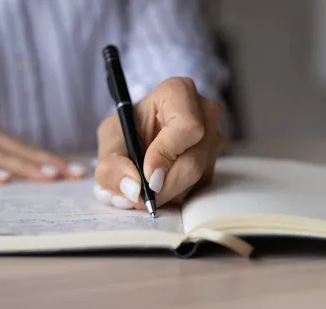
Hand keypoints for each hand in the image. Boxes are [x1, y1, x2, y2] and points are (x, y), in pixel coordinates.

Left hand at [95, 77, 222, 208]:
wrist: (139, 136)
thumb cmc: (127, 129)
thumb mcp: (110, 140)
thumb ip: (112, 164)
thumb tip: (132, 188)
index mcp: (180, 93)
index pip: (187, 128)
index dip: (166, 155)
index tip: (146, 176)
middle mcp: (206, 113)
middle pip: (193, 162)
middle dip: (163, 186)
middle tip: (138, 198)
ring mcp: (215, 139)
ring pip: (196, 180)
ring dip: (166, 193)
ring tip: (141, 190)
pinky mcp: (214, 163)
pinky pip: (199, 188)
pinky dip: (174, 195)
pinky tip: (157, 188)